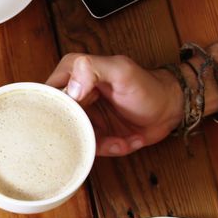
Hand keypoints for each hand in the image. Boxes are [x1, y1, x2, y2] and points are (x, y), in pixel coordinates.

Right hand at [46, 54, 181, 156]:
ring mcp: (85, 116)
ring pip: (74, 136)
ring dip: (98, 144)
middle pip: (58, 118)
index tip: (71, 119)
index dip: (54, 108)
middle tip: (97, 136)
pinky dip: (109, 149)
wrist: (170, 109)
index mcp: (73, 73)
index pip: (47, 91)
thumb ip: (91, 68)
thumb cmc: (148, 86)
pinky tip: (126, 142)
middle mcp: (74, 95)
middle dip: (78, 132)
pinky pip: (91, 148)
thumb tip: (70, 89)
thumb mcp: (121, 71)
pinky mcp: (95, 133)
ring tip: (119, 141)